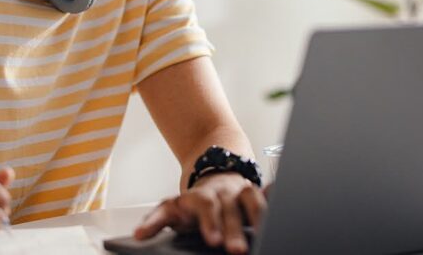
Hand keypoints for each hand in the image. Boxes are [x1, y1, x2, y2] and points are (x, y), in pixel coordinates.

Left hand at [133, 173, 266, 254]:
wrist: (214, 175)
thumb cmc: (192, 204)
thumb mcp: (170, 209)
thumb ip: (154, 222)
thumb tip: (137, 236)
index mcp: (200, 197)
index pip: (204, 206)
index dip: (209, 222)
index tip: (212, 240)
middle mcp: (223, 193)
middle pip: (229, 209)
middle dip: (233, 229)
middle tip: (236, 250)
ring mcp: (241, 193)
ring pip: (253, 201)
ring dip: (259, 218)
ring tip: (265, 236)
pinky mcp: (257, 196)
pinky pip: (269, 197)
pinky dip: (276, 201)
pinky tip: (286, 212)